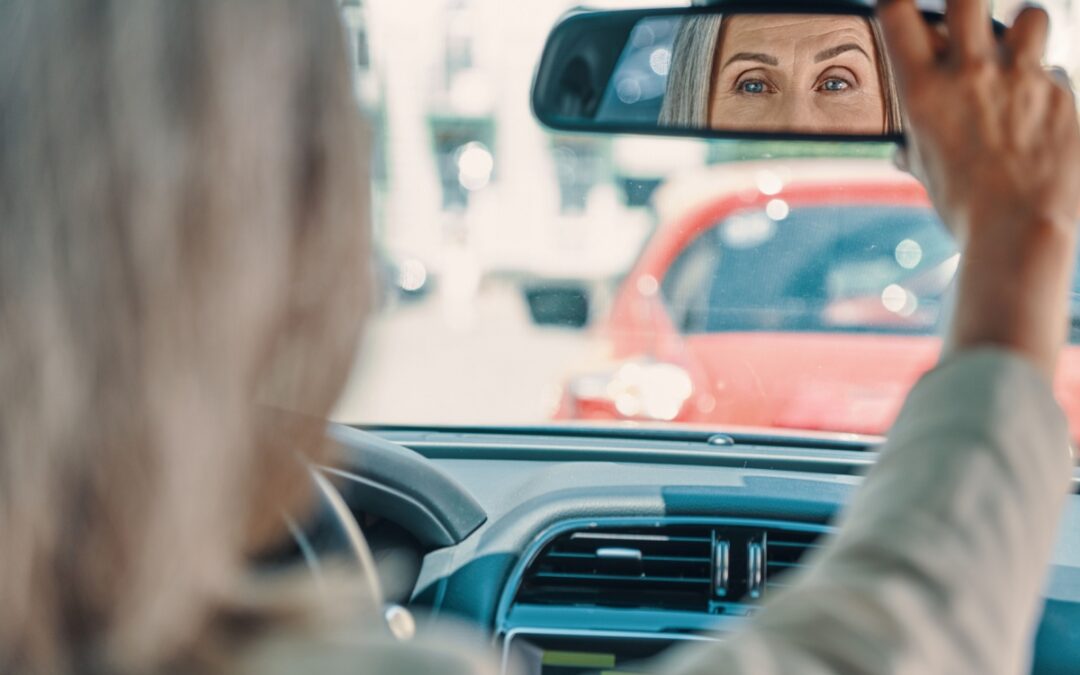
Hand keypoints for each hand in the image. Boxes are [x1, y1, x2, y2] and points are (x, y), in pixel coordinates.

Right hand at [878, 0, 1079, 377]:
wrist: (1020, 230)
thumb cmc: (963, 208)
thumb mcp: (924, 173)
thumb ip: (915, 146)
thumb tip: (902, 150)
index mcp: (923, 91)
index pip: (896, 12)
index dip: (895, 4)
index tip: (900, 12)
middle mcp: (971, 73)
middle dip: (964, 4)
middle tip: (965, 24)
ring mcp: (1022, 79)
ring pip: (1031, 16)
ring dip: (1022, 31)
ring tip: (1017, 55)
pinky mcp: (1062, 94)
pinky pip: (1057, 70)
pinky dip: (1047, 84)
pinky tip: (1039, 110)